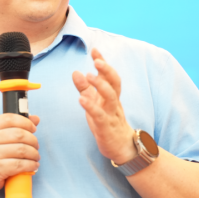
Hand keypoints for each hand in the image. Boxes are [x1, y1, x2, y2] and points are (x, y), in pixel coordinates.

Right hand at [0, 113, 39, 197]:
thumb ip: (15, 126)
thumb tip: (35, 119)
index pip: (10, 119)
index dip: (26, 122)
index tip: (33, 128)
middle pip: (19, 134)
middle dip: (33, 140)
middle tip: (36, 146)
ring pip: (22, 150)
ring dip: (34, 154)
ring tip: (36, 157)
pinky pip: (20, 165)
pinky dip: (31, 165)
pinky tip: (33, 165)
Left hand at [72, 48, 136, 164]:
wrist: (121, 147)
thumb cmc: (107, 122)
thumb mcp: (95, 102)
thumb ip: (85, 88)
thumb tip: (76, 72)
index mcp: (111, 95)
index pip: (109, 75)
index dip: (103, 62)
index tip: (95, 50)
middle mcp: (114, 102)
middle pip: (115, 83)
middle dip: (107, 70)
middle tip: (96, 61)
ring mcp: (112, 114)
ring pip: (111, 97)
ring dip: (101, 86)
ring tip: (89, 76)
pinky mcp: (106, 127)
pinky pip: (100, 116)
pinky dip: (91, 107)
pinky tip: (81, 100)